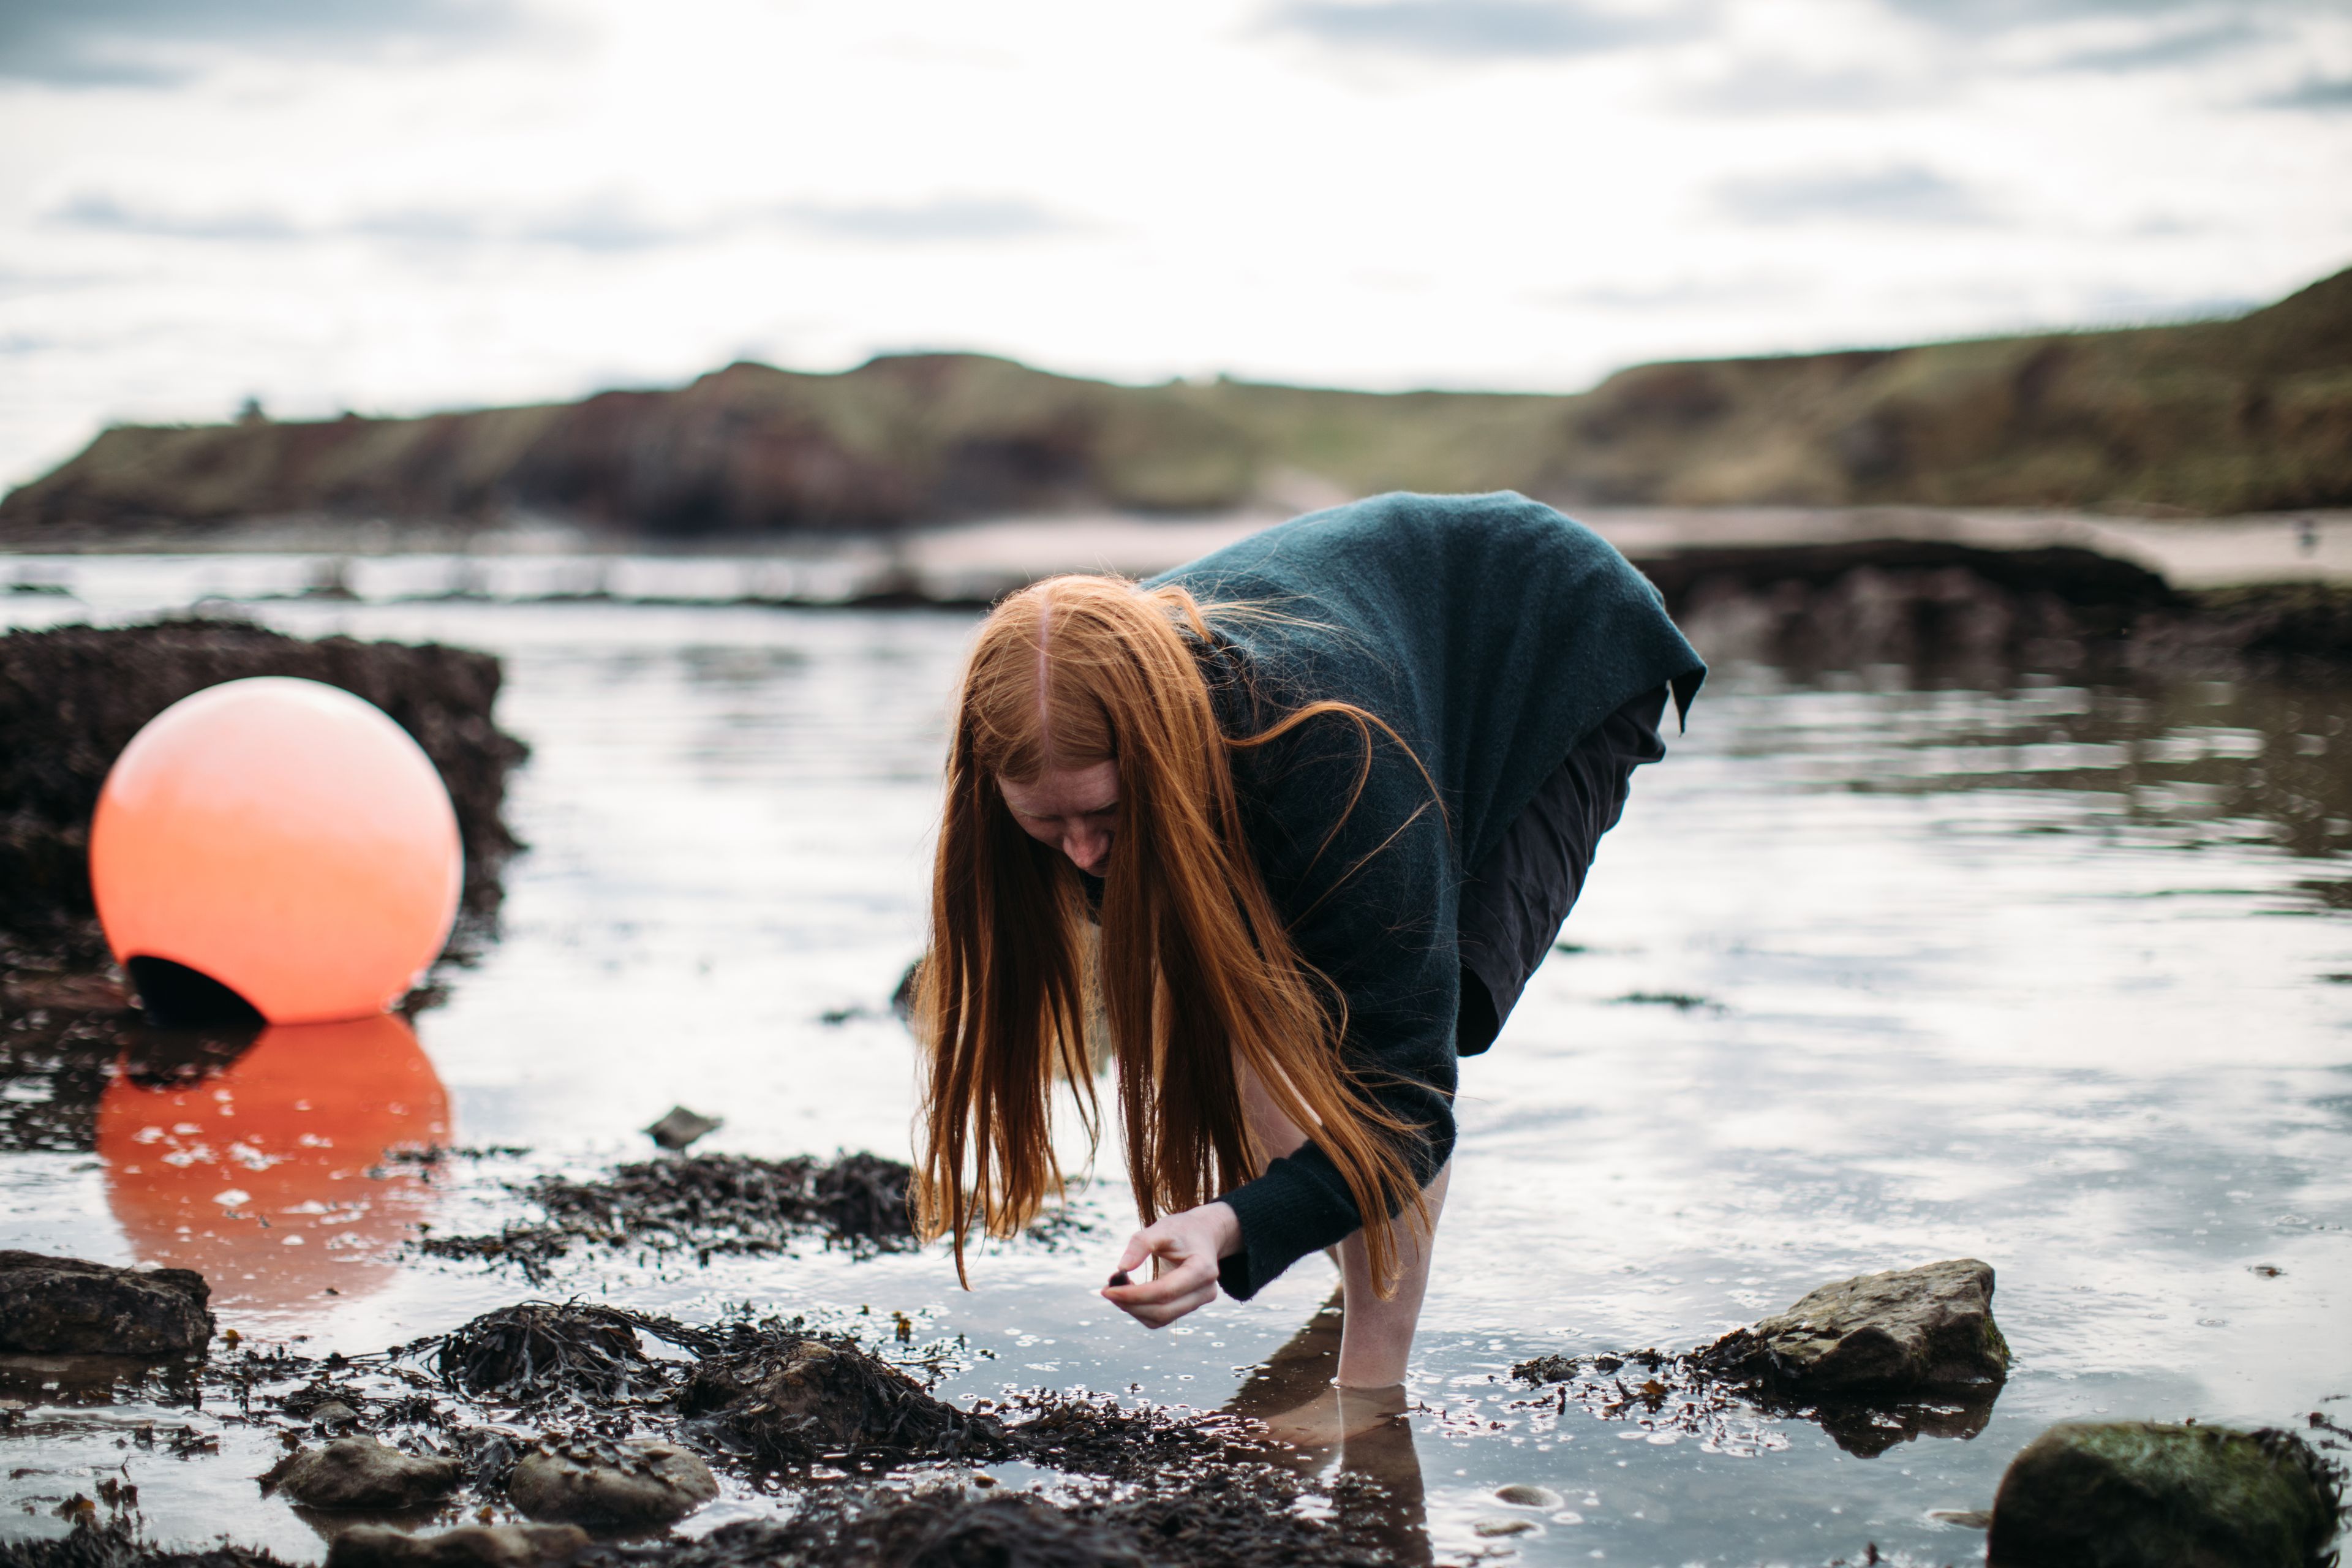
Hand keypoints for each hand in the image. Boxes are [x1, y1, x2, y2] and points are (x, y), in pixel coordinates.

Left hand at [1102, 1202, 1240, 1328]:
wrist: (1203, 1234)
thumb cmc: (1182, 1230)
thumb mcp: (1162, 1228)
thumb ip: (1141, 1244)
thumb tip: (1121, 1268)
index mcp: (1202, 1269)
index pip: (1165, 1291)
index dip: (1134, 1294)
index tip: (1108, 1290)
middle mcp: (1205, 1290)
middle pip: (1163, 1311)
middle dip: (1130, 1304)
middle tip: (1106, 1290)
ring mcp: (1199, 1302)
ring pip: (1161, 1319)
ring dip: (1133, 1309)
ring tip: (1116, 1288)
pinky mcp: (1188, 1306)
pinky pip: (1161, 1318)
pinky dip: (1140, 1310)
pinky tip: (1129, 1293)